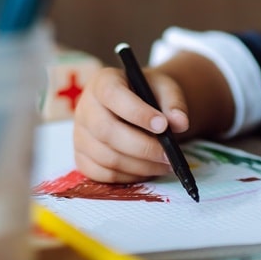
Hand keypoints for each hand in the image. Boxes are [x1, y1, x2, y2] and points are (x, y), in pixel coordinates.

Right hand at [73, 64, 190, 182]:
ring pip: (106, 157)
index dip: (136, 112)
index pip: (112, 95)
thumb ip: (174, 103)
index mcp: (102, 82)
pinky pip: (103, 174)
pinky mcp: (82, 158)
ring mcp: (79, 134)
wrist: (137, 107)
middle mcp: (85, 107)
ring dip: (140, 166)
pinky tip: (147, 170)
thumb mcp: (164, 89)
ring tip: (165, 164)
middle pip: (106, 131)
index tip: (163, 126)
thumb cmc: (149, 95)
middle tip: (169, 156)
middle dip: (142, 147)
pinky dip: (129, 177)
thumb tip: (180, 123)